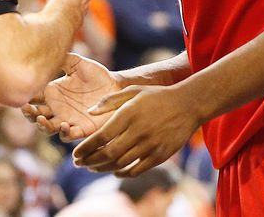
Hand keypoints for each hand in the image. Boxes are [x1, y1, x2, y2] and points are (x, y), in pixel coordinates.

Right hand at [22, 53, 119, 140]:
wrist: (116, 87)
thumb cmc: (97, 74)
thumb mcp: (78, 63)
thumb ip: (63, 59)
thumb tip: (46, 50)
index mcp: (52, 92)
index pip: (32, 97)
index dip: (24, 97)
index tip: (22, 93)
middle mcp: (56, 108)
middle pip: (35, 115)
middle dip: (29, 114)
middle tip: (28, 109)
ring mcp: (67, 120)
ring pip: (48, 128)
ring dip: (42, 126)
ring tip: (42, 119)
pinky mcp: (81, 129)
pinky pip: (67, 136)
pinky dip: (63, 133)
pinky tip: (64, 125)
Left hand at [71, 84, 199, 176]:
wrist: (188, 105)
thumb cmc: (156, 96)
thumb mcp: (133, 90)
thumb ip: (110, 101)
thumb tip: (89, 113)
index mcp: (129, 114)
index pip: (101, 136)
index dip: (86, 148)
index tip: (75, 153)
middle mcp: (139, 131)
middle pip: (108, 153)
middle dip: (90, 161)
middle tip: (79, 164)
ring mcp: (150, 145)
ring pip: (121, 164)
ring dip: (103, 168)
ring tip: (92, 168)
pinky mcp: (160, 155)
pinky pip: (137, 170)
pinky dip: (123, 173)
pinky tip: (114, 171)